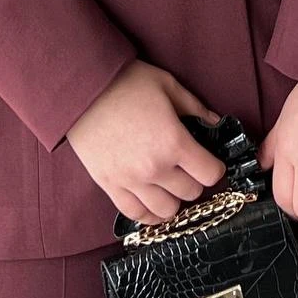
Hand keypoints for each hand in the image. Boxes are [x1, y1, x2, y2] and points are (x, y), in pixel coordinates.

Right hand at [66, 62, 225, 223]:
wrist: (82, 90)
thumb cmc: (126, 83)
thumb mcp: (168, 85)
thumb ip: (196, 107)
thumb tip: (215, 122)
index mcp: (174, 142)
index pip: (210, 174)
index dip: (215, 167)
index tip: (210, 160)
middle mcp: (155, 168)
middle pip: (191, 193)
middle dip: (195, 180)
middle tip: (189, 168)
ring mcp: (131, 181)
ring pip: (166, 211)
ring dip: (174, 199)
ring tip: (170, 185)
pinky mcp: (110, 185)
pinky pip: (135, 214)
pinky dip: (149, 214)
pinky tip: (153, 203)